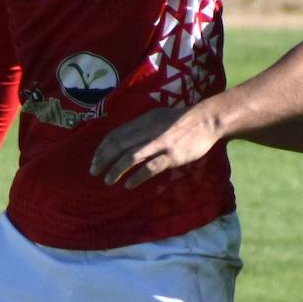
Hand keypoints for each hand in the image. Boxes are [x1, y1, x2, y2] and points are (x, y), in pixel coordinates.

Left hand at [90, 106, 215, 188]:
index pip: (115, 134)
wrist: (207, 120)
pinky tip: (129, 184)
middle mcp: (147, 131)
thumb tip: (127, 138)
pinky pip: (150, 167)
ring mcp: (159, 144)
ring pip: (130, 157)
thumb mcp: (158, 117)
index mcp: (143, 121)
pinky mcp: (171, 156)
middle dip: (103, 160)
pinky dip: (137, 177)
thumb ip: (143, 127)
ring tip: (108, 180)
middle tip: (94, 172)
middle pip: (118, 145)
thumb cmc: (184, 120)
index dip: (102, 148)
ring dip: (116, 170)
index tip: (95, 159)